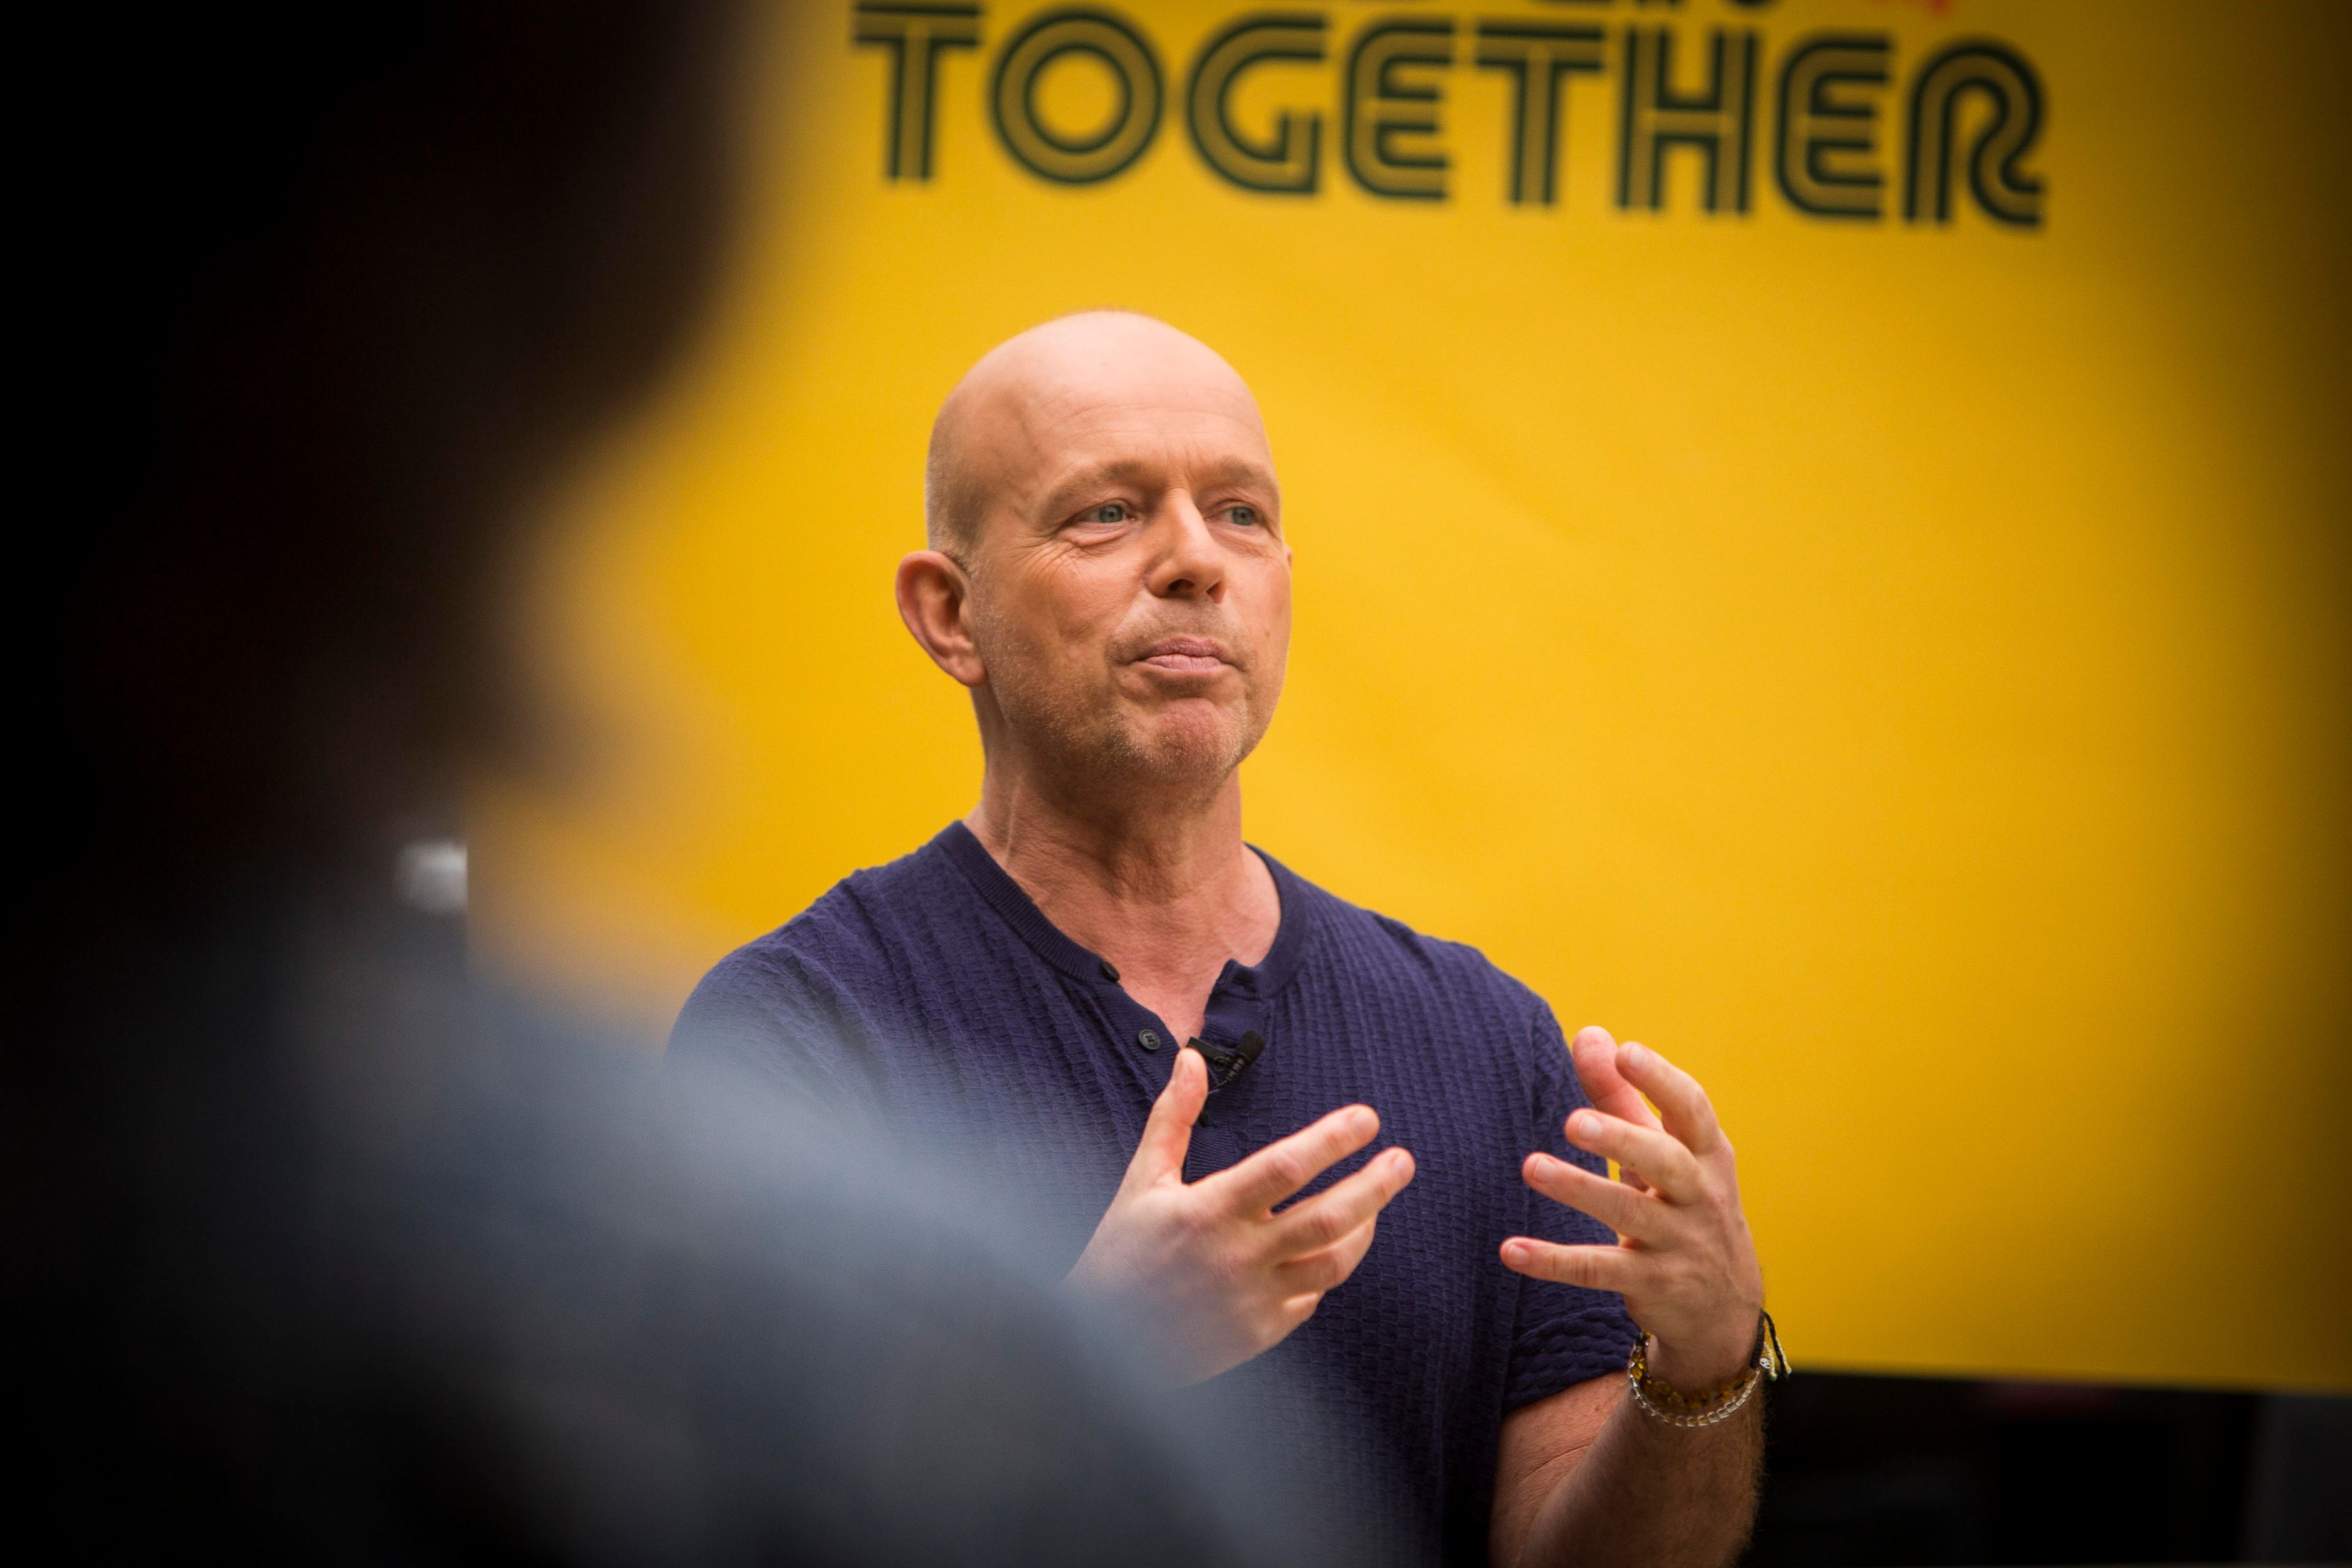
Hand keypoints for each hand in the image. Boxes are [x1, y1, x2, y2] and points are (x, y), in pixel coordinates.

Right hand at [1065, 1045, 1416, 1385]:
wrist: (1097, 1341)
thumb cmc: (1120, 1251)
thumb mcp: (1141, 1180)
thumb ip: (1172, 1117)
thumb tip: (1191, 1058)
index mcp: (1210, 1209)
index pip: (1288, 1166)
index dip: (1333, 1139)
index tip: (1367, 1118)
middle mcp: (1239, 1255)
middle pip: (1329, 1215)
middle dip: (1375, 1185)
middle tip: (1404, 1160)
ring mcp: (1253, 1299)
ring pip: (1334, 1262)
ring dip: (1364, 1229)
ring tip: (1377, 1205)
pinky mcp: (1259, 1333)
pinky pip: (1311, 1299)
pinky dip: (1325, 1271)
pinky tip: (1330, 1249)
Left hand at [1500, 1027, 1764, 1391]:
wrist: (1724, 1309)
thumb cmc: (1684, 1206)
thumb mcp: (1663, 1153)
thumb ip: (1621, 1096)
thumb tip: (1589, 1033)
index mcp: (1705, 1155)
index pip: (1692, 1110)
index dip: (1660, 1080)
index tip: (1626, 1052)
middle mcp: (1699, 1196)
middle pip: (1666, 1161)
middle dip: (1622, 1138)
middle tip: (1573, 1121)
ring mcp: (1678, 1244)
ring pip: (1629, 1214)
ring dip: (1580, 1189)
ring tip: (1532, 1166)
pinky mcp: (1652, 1285)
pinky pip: (1599, 1271)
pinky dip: (1554, 1261)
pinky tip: (1511, 1250)